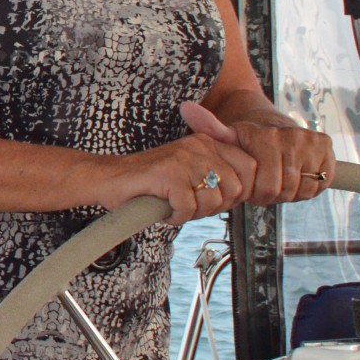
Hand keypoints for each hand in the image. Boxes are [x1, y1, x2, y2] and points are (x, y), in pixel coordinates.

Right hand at [101, 113, 255, 225]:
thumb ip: (217, 177)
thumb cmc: (151, 182)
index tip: (215, 200)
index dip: (239, 191)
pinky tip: (164, 210)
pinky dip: (175, 216)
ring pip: (213, 200)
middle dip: (217, 206)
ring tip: (175, 206)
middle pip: (236, 187)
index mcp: (207, 142)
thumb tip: (244, 194)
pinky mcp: (167, 174)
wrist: (110, 178)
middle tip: (192, 206)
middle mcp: (198, 146)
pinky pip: (188, 207)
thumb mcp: (190, 172)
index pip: (250, 167)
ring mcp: (183, 158)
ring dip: (195, 213)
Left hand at [181, 102, 335, 204]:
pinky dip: (308, 184)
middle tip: (264, 183)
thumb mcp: (226, 135)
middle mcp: (292, 136)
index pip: (267, 187)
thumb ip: (208, 127)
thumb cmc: (246, 138)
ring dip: (290, 190)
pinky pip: (320, 182)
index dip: (258, 193)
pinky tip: (295, 174)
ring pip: (303, 188)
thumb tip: (185, 108)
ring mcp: (312, 141)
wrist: (270, 123)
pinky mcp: (326, 147)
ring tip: (277, 177)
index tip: (251, 184)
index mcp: (267, 137)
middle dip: (272, 193)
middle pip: (285, 190)